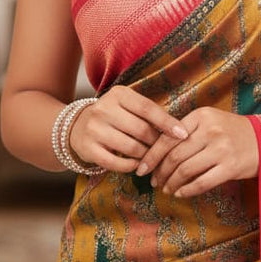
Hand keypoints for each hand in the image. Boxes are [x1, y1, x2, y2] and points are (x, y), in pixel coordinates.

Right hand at [68, 85, 187, 174]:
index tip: (183, 134)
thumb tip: (179, 130)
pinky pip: (116, 163)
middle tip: (164, 150)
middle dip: (156, 143)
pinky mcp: (88, 149)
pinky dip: (131, 166)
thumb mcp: (128, 106)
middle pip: (142, 130)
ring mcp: (94, 129)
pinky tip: (136, 165)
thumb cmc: (114, 117)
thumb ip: (150, 113)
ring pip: (131, 148)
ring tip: (150, 157)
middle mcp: (104, 109)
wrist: (77, 127)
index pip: (148, 109)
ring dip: (146, 156)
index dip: (168, 122)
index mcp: (118, 94)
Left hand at [138, 107, 258, 197]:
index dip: (151, 156)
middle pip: (175, 156)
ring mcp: (221, 149)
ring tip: (167, 189)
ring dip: (172, 183)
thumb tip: (156, 151)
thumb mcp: (210, 121)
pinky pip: (201, 182)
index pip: (167, 138)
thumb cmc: (231, 132)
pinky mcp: (230, 167)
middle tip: (154, 182)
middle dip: (160, 172)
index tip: (142, 168)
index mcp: (201, 116)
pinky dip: (187, 190)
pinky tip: (181, 193)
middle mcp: (210, 131)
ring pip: (186, 171)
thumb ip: (186, 131)